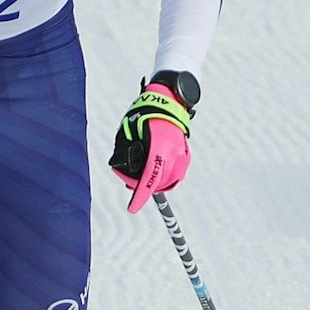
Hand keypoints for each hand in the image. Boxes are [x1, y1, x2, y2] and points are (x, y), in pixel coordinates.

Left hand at [108, 72, 194, 213]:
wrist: (167, 101)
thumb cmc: (143, 114)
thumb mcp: (128, 132)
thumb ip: (125, 152)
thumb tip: (124, 173)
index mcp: (159, 146)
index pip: (149, 177)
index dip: (140, 195)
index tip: (132, 208)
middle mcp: (174, 153)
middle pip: (157, 182)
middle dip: (142, 187)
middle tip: (129, 182)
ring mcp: (182, 155)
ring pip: (167, 182)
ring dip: (153, 183)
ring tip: (140, 177)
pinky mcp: (185, 155)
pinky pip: (174, 175)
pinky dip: (163, 178)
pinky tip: (154, 173)